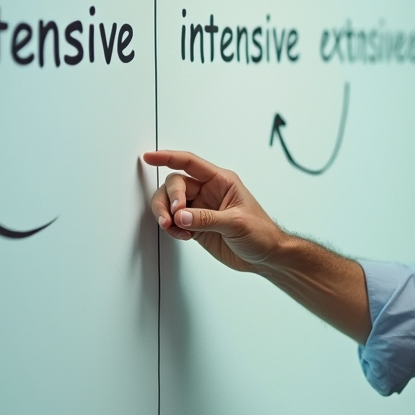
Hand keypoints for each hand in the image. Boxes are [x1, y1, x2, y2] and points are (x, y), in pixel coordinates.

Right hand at [142, 150, 283, 272]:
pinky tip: (182, 235)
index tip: (150, 157)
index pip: (190, 163)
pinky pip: (174, 221)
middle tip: (173, 215)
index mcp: (221, 181)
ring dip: (165, 214)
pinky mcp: (195, 226)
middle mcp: (208, 191)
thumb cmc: (261, 233)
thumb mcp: (236, 223)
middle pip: (175, 184)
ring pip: (170, 203)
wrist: (265, 256)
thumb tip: (180, 215)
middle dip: (169, 199)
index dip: (168, 157)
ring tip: (172, 227)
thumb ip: (206, 218)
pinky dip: (171, 228)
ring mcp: (200, 209)